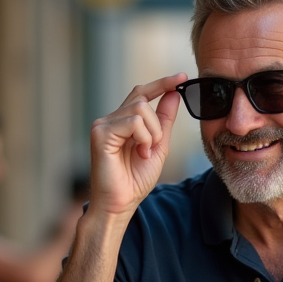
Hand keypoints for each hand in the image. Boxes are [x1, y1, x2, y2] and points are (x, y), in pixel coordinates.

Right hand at [88, 73, 185, 219]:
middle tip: (152, 147)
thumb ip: (164, 120)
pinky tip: (138, 154)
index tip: (182, 77)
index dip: (162, 83)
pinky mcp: (100, 133)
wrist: (121, 204)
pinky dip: (143, 138)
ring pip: (140, 108)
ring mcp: (102, 125)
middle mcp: (110, 119)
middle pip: (142, 98)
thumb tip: (173, 94)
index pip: (141, 93)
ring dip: (151, 133)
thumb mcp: (158, 146)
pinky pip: (133, 122)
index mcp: (122, 121)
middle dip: (157, 124)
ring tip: (143, 153)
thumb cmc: (135, 180)